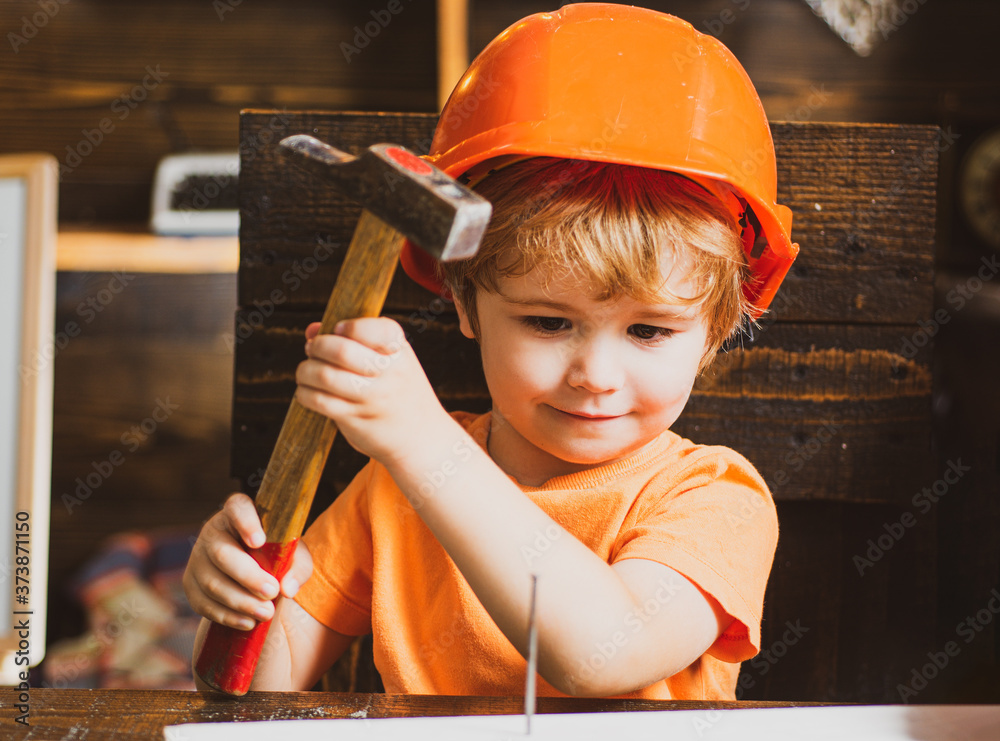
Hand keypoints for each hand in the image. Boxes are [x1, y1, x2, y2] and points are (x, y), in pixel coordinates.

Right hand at [183, 493, 312, 629]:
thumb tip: (287, 589)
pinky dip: (226, 616)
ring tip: (267, 613)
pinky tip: (248, 622)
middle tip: (272, 593)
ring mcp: (197, 557)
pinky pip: (203, 603)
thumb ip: (297, 567)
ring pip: (212, 582)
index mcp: (238, 513)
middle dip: (248, 577)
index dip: (246, 522)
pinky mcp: (190, 583)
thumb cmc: (276, 553)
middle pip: (222, 553)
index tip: (259, 541)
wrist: (253, 567)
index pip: (238, 508)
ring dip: (240, 602)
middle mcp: (213, 531)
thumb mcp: (294, 554)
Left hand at [295, 318, 449, 467]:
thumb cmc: (398, 390)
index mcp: (399, 349)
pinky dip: (305, 392)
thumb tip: (312, 331)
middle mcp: (390, 372)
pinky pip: (319, 400)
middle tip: (312, 349)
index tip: (338, 330)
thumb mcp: (390, 359)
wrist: (422, 437)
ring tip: (306, 372)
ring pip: (325, 375)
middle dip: (318, 347)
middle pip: (341, 351)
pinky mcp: (356, 418)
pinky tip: (308, 391)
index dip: (348, 327)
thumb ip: (354, 341)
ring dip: (305, 370)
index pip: (372, 329)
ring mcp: (373, 397)